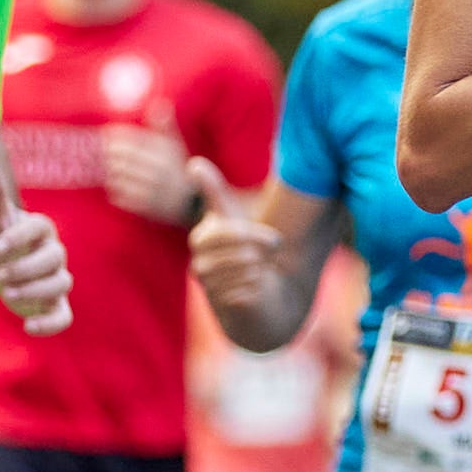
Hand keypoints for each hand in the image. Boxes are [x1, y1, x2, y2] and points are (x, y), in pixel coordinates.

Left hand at [0, 158, 71, 333]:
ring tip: (6, 294)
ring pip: (61, 285)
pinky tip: (27, 327)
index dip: (20, 238)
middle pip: (54, 259)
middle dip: (27, 268)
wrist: (7, 265)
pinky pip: (63, 316)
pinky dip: (50, 324)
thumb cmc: (4, 239)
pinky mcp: (54, 305)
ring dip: (35, 291)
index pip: (40, 229)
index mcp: (42, 230)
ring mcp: (57, 280)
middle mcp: (55, 254)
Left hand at [97, 116, 194, 222]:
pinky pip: (121, 197)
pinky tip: (118, 186)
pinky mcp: (148, 208)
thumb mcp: (176, 145)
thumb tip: (160, 102)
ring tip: (110, 169)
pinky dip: (116, 190)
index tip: (106, 133)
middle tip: (102, 151)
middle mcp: (160, 171)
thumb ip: (165, 125)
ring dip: (110, 173)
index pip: (133, 140)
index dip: (115, 135)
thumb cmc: (179, 169)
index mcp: (166, 153)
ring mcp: (153, 191)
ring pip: (119, 178)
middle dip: (109, 153)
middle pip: (122, 158)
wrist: (193, 204)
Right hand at [186, 159, 282, 314]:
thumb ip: (212, 190)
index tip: (278, 240)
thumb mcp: (228, 215)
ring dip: (262, 270)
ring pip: (246, 274)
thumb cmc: (239, 247)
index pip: (226, 235)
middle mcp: (199, 264)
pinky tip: (259, 285)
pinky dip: (260, 288)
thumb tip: (193, 164)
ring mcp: (209, 287)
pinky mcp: (222, 307)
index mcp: (201, 239)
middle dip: (263, 254)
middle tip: (272, 255)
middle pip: (240, 256)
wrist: (247, 289)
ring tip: (263, 269)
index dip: (253, 237)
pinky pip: (248, 294)